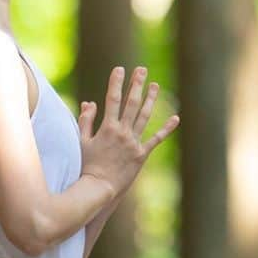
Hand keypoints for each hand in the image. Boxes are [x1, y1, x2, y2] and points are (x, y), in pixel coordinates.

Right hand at [78, 66, 179, 197]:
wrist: (99, 188)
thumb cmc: (87, 165)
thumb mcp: (82, 141)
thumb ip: (86, 120)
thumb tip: (89, 102)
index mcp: (107, 128)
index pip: (112, 99)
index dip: (116, 83)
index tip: (119, 69)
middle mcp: (123, 132)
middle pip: (132, 103)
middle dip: (136, 85)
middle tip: (141, 70)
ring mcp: (134, 143)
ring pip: (145, 116)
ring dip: (150, 99)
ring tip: (155, 85)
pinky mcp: (142, 154)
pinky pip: (156, 139)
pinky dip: (166, 129)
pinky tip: (175, 118)